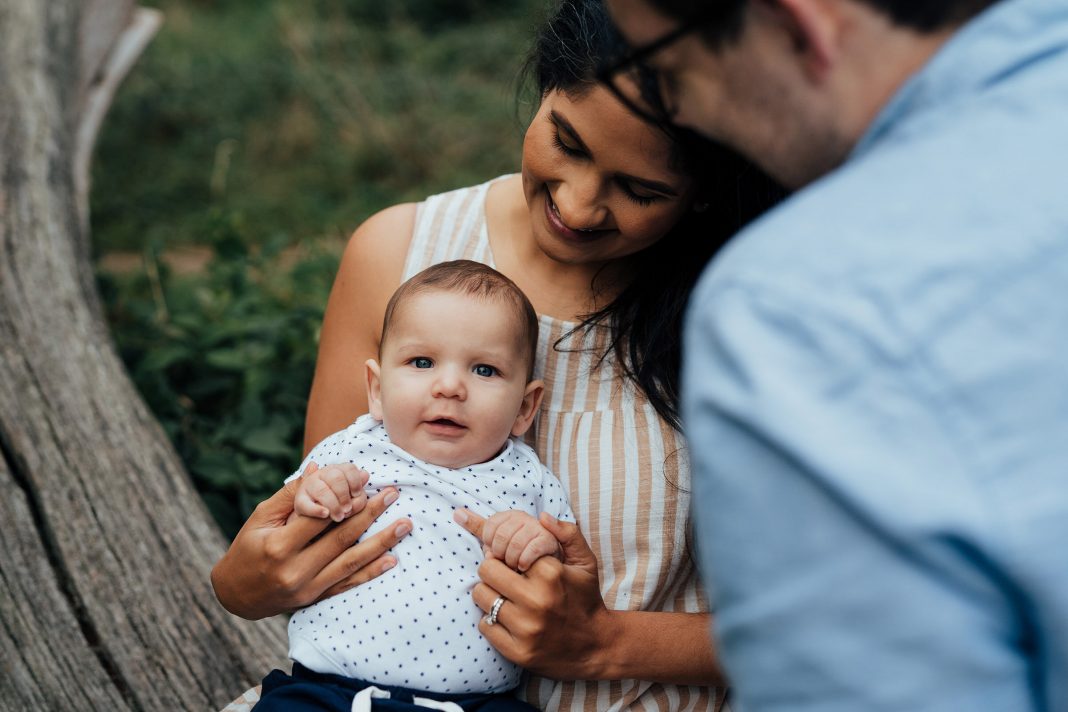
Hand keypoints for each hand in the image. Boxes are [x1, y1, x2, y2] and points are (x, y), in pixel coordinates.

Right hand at [211, 462, 411, 619]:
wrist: (236, 595)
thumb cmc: (247, 548)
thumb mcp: (260, 518)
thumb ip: (291, 495)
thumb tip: (319, 468)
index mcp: (278, 547)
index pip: (318, 518)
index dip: (343, 497)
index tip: (365, 480)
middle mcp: (295, 570)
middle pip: (340, 538)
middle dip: (370, 514)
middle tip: (392, 494)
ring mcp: (307, 588)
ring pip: (351, 562)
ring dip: (381, 542)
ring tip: (404, 524)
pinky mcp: (316, 599)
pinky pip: (348, 583)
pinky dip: (372, 572)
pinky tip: (392, 559)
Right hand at [293, 462, 367, 521]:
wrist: (314, 520)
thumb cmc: (338, 506)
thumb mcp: (350, 498)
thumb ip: (357, 489)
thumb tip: (365, 475)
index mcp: (336, 470)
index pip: (349, 468)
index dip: (355, 481)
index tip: (357, 494)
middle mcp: (321, 474)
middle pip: (336, 477)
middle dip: (344, 495)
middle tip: (348, 510)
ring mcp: (308, 486)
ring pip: (323, 490)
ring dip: (334, 505)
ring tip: (339, 517)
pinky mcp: (299, 501)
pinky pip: (306, 504)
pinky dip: (316, 509)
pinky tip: (325, 514)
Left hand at [453, 509, 613, 679]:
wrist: (597, 647)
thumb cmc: (585, 599)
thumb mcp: (585, 563)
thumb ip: (567, 533)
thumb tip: (542, 516)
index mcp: (551, 573)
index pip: (503, 551)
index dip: (505, 555)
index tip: (514, 563)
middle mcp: (537, 600)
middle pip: (486, 571)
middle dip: (493, 572)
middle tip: (505, 579)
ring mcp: (526, 628)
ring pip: (481, 597)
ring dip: (489, 595)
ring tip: (506, 598)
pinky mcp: (518, 651)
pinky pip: (485, 625)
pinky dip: (491, 621)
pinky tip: (508, 621)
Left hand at [482, 510, 560, 571]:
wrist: (547, 561)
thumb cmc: (518, 551)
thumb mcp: (498, 537)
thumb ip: (478, 527)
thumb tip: (456, 513)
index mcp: (509, 515)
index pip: (490, 526)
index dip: (490, 544)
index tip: (495, 553)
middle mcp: (524, 517)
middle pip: (501, 536)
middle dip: (500, 554)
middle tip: (504, 563)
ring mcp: (536, 528)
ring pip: (515, 545)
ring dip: (511, 561)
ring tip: (514, 567)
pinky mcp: (548, 540)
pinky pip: (530, 551)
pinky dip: (523, 562)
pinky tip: (523, 567)